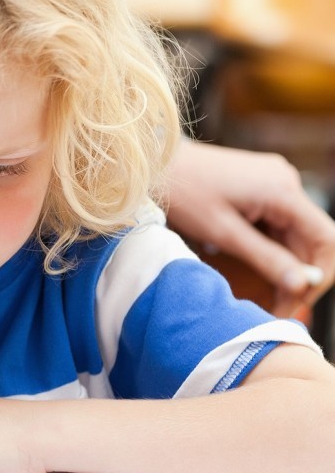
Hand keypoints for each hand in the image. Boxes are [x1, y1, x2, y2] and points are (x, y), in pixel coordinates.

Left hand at [166, 139, 334, 317]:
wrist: (154, 164)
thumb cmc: (183, 194)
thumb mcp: (223, 233)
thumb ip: (265, 258)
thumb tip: (302, 285)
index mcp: (283, 191)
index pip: (327, 239)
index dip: (319, 275)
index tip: (297, 301)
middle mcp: (287, 182)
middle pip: (311, 239)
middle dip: (298, 276)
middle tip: (276, 308)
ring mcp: (275, 182)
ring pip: (294, 234)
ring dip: (284, 265)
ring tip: (264, 296)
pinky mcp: (261, 187)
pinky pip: (277, 224)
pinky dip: (271, 249)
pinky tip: (253, 269)